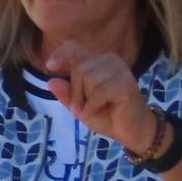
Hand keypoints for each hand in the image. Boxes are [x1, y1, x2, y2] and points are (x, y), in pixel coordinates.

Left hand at [44, 42, 158, 151]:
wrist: (132, 132)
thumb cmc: (106, 115)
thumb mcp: (79, 106)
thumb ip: (66, 94)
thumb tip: (51, 82)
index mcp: (96, 61)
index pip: (74, 48)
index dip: (61, 54)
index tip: (50, 67)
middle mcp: (108, 60)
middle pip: (78, 67)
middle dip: (75, 91)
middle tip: (78, 108)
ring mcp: (119, 70)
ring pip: (88, 77)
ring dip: (84, 99)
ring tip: (89, 110)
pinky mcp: (126, 83)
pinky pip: (99, 91)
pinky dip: (92, 105)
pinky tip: (94, 113)